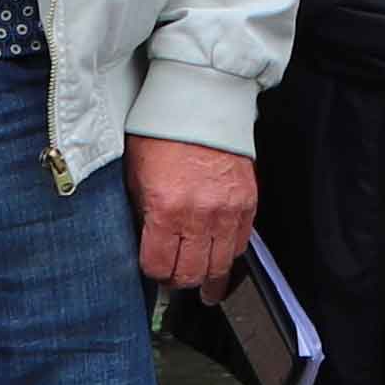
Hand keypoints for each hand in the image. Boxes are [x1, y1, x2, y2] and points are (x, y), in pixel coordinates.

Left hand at [126, 131, 255, 293]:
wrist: (200, 103)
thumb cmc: (163, 132)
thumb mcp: (136, 176)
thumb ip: (143, 214)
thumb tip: (147, 243)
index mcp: (166, 209)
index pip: (160, 266)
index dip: (155, 273)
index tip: (154, 270)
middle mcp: (199, 215)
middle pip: (192, 273)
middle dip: (180, 280)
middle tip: (175, 279)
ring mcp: (227, 210)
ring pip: (221, 265)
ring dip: (208, 275)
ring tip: (203, 282)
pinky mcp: (248, 202)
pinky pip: (241, 243)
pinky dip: (229, 253)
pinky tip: (219, 253)